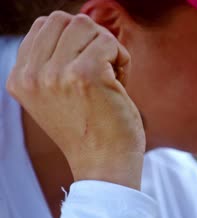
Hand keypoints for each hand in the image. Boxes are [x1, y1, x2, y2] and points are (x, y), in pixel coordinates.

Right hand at [7, 11, 144, 189]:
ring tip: (110, 80)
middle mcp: (32, 74)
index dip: (76, 40)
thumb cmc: (91, 130)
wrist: (104, 165)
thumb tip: (79, 25)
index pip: (45, 26)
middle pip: (65, 19)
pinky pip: (109, 42)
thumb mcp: (57, 95)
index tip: (87, 70)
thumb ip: (55, 61)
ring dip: (107, 48)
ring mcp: (55, 73)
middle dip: (91, 39)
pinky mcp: (85, 74)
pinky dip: (122, 59)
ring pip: (87, 25)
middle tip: (102, 71)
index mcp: (21, 78)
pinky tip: (120, 85)